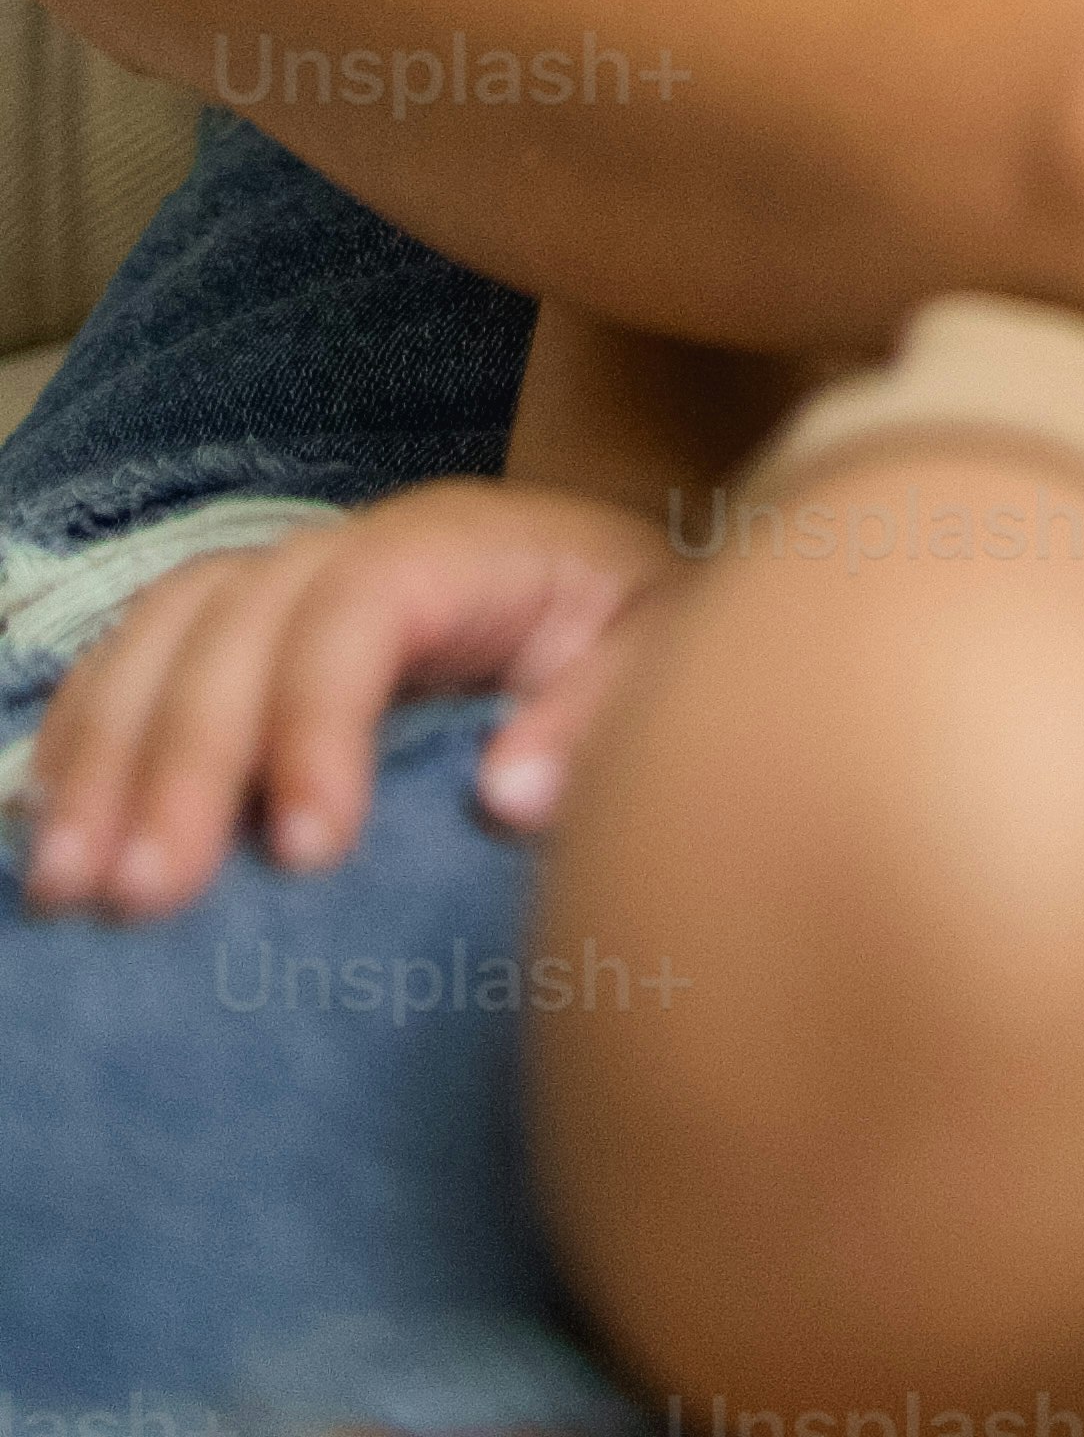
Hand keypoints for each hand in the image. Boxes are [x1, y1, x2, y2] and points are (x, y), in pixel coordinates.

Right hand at [14, 480, 672, 917]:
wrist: (621, 589)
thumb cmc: (640, 634)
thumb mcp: (664, 660)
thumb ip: (604, 715)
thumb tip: (509, 791)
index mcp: (466, 543)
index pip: (364, 606)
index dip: (319, 719)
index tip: (310, 853)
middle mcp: (361, 546)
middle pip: (240, 623)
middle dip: (181, 760)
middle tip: (144, 898)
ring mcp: (292, 580)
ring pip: (165, 631)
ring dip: (103, 751)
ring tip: (66, 882)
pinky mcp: (248, 627)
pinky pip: (141, 652)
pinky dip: (84, 730)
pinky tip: (47, 820)